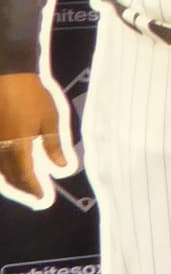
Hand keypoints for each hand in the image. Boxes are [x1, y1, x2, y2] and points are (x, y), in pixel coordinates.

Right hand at [0, 73, 68, 202]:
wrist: (5, 73)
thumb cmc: (30, 95)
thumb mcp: (49, 119)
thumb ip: (54, 146)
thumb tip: (62, 170)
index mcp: (17, 146)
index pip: (26, 177)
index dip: (35, 190)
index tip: (44, 200)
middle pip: (8, 178)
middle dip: (23, 190)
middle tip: (36, 199)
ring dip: (10, 182)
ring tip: (25, 187)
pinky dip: (1, 169)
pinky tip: (9, 170)